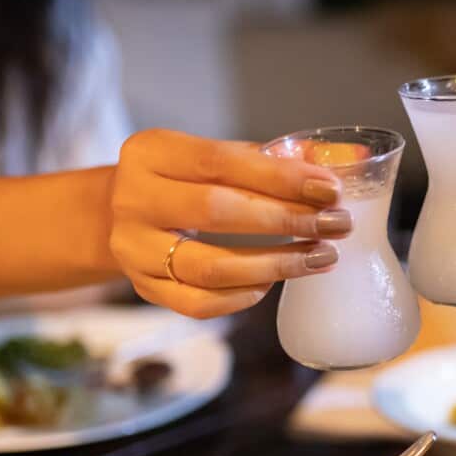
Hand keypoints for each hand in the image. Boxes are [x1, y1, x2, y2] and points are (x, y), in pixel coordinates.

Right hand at [110, 129, 351, 317]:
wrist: (119, 215)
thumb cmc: (183, 181)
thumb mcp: (212, 156)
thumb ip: (268, 160)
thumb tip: (335, 163)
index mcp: (151, 152)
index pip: (221, 162)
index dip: (280, 177)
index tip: (329, 190)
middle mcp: (133, 199)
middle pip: (216, 211)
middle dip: (286, 219)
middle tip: (335, 224)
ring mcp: (133, 248)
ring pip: (210, 266)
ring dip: (276, 265)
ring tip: (321, 257)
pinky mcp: (143, 287)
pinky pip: (199, 303)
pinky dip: (243, 297)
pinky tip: (274, 283)